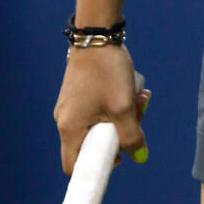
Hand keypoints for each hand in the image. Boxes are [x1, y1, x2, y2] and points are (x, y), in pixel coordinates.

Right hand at [53, 42, 150, 174]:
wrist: (97, 36)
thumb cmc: (107, 72)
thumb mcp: (124, 107)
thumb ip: (132, 136)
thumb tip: (139, 156)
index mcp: (69, 128)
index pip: (75, 166)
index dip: (97, 168)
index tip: (119, 156)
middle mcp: (64, 120)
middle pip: (92, 144)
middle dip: (118, 136)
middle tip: (137, 117)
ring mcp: (70, 107)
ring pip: (98, 125)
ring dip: (121, 118)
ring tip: (139, 98)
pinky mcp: (78, 95)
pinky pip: (97, 111)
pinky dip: (114, 106)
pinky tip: (131, 90)